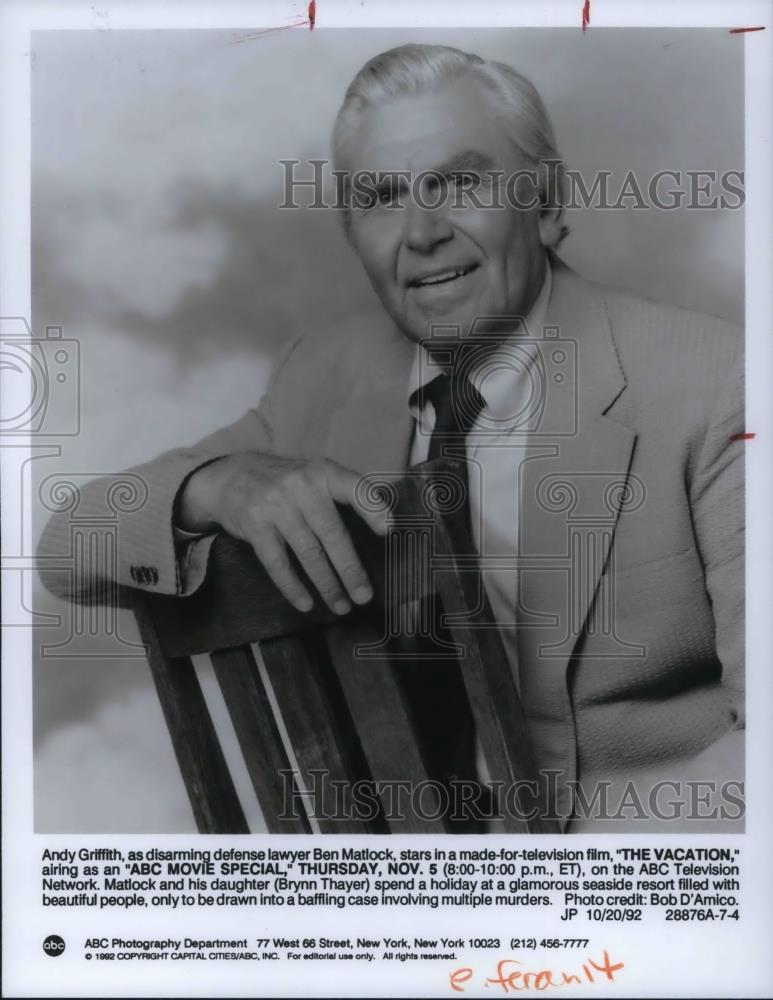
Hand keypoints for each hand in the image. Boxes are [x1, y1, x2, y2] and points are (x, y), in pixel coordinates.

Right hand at [176, 453, 388, 613]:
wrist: (230, 477)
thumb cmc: (284, 483)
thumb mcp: (312, 475)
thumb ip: (339, 495)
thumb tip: (380, 529)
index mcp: (323, 472)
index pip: (354, 488)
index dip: (372, 508)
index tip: (388, 530)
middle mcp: (301, 486)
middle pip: (332, 533)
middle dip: (350, 570)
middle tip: (364, 596)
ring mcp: (276, 505)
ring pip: (308, 553)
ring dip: (327, 584)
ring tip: (340, 605)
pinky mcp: (255, 525)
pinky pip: (277, 563)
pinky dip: (293, 587)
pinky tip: (305, 603)